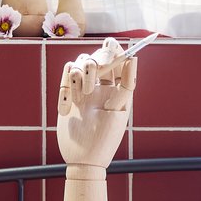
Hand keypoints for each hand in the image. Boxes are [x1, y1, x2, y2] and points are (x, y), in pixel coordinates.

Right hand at [56, 38, 136, 170]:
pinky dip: (67, 82)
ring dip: (83, 72)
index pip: (117, 62)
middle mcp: (101, 87)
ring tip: (84, 92)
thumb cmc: (106, 138)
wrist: (83, 158)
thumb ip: (127, 83)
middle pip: (98, 58)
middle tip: (99, 67)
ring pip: (80, 63)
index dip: (115, 49)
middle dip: (98, 58)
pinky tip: (69, 101)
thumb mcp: (119, 110)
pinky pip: (66, 75)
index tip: (112, 42)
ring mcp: (82, 90)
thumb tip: (134, 58)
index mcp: (117, 90)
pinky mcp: (67, 95)